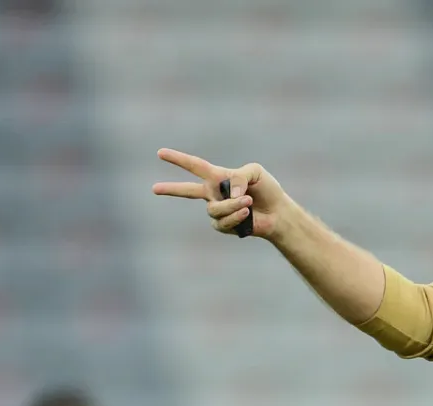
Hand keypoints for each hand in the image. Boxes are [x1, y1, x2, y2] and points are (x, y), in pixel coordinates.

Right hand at [152, 148, 293, 240]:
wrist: (278, 212)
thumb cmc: (266, 189)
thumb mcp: (255, 172)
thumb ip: (239, 176)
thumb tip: (227, 192)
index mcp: (218, 176)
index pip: (195, 166)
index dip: (178, 159)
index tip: (160, 153)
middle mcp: (214, 193)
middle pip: (187, 191)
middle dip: (171, 189)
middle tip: (154, 188)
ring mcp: (217, 210)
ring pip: (215, 208)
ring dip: (233, 204)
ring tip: (248, 200)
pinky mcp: (223, 225)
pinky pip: (222, 221)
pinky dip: (236, 216)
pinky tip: (247, 213)